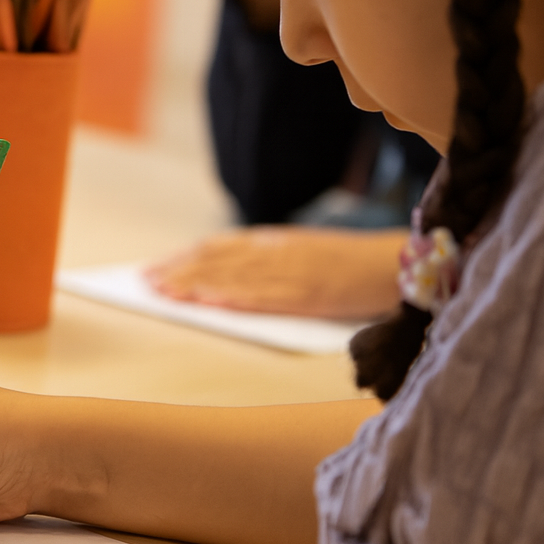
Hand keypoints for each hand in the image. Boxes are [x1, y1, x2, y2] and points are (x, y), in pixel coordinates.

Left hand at [146, 226, 406, 319]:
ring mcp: (292, 272)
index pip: (219, 247)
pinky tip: (208, 302)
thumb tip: (225, 280)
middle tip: (144, 282)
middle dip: (178, 271)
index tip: (154, 268)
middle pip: (218, 260)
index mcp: (277, 241)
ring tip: (163, 293)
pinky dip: (233, 298)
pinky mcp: (308, 294)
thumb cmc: (352, 266)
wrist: (399, 265)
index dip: (183, 258)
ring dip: (194, 284)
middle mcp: (278, 252)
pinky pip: (264, 296)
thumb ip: (269, 263)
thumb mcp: (305, 254)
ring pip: (232, 277)